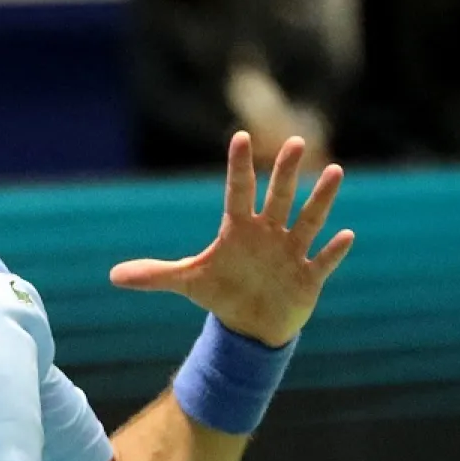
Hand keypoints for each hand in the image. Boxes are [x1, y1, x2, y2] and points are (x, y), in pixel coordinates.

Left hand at [109, 133, 354, 346]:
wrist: (251, 324)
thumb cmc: (222, 292)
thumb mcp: (187, 283)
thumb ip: (155, 275)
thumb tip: (113, 276)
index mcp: (239, 229)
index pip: (238, 191)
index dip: (238, 166)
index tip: (240, 136)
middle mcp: (268, 233)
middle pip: (278, 197)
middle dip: (285, 172)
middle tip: (295, 141)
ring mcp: (290, 253)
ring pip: (308, 221)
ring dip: (321, 199)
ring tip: (335, 171)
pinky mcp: (308, 277)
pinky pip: (323, 261)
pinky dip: (333, 251)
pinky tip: (346, 235)